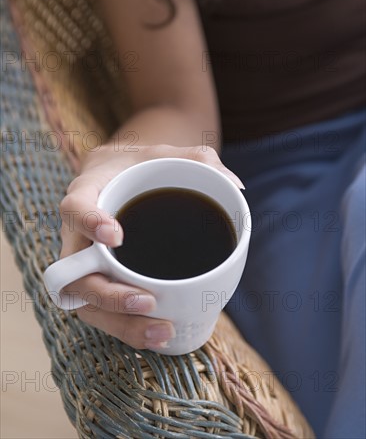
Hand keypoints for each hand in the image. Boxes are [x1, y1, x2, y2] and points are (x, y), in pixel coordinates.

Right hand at [59, 144, 243, 349]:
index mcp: (89, 192)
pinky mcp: (97, 280)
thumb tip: (236, 187)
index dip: (88, 223)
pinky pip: (101, 311)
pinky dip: (126, 327)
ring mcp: (84, 261)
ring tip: (162, 330)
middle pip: (73, 271)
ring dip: (119, 322)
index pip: (74, 207)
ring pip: (84, 302)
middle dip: (108, 294)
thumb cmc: (140, 167)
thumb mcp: (165, 153)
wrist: (119, 178)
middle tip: (147, 301)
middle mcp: (77, 232)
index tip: (117, 236)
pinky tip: (159, 333)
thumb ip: (198, 159)